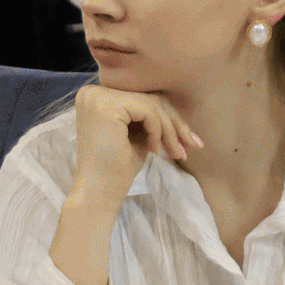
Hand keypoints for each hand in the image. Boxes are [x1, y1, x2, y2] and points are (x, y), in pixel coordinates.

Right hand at [70, 83, 200, 205]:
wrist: (99, 193)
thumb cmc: (118, 166)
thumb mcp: (139, 132)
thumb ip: (151, 112)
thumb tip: (179, 102)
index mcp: (97, 96)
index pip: (143, 99)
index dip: (168, 118)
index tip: (187, 140)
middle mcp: (93, 92)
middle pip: (150, 99)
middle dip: (175, 124)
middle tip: (192, 145)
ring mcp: (98, 98)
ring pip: (152, 104)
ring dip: (171, 130)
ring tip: (177, 152)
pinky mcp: (106, 106)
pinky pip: (148, 111)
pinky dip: (158, 131)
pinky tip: (154, 151)